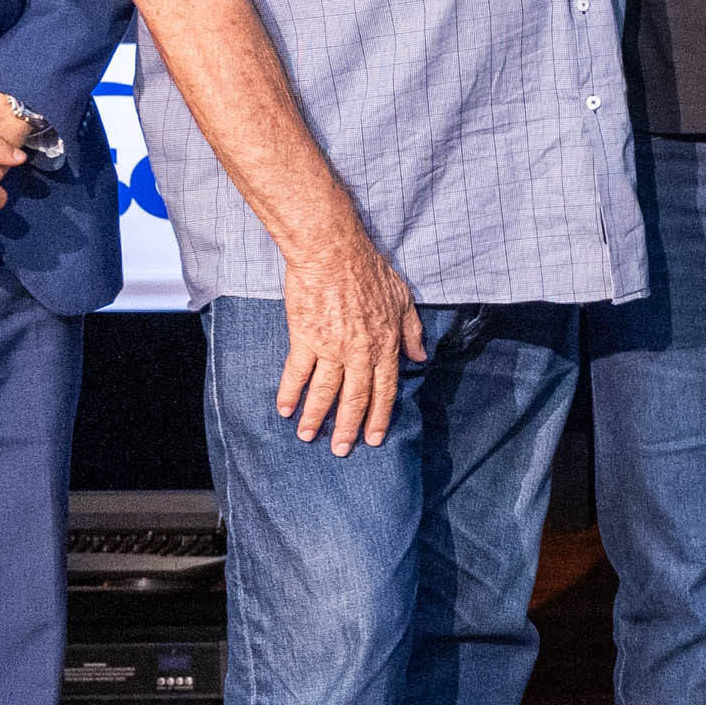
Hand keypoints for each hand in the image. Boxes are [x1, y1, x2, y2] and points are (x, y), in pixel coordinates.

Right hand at [275, 229, 422, 453]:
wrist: (334, 253)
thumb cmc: (370, 270)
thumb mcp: (403, 299)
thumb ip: (412, 331)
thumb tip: (421, 357)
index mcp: (385, 345)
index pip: (385, 390)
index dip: (380, 417)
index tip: (374, 439)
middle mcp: (359, 352)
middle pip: (355, 398)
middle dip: (348, 428)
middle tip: (341, 451)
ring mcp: (331, 347)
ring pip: (325, 392)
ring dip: (316, 417)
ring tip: (309, 437)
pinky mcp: (305, 338)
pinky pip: (297, 372)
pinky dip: (290, 392)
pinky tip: (284, 409)